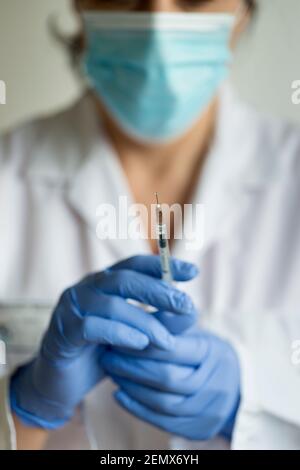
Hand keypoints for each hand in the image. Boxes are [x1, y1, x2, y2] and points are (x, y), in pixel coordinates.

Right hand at [10, 255, 197, 429]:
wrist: (62, 382)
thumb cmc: (102, 353)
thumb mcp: (136, 335)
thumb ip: (160, 321)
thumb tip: (191, 312)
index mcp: (104, 282)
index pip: (135, 265)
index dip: (163, 266)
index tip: (193, 272)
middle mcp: (86, 287)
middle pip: (124, 279)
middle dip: (158, 292)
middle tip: (185, 306)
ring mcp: (71, 307)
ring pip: (112, 305)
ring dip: (144, 322)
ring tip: (166, 341)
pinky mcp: (62, 331)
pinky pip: (92, 327)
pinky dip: (120, 334)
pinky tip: (139, 344)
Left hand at [103, 329, 240, 440]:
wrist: (235, 386)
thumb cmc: (204, 353)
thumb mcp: (194, 332)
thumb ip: (171, 323)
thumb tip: (144, 303)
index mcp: (214, 353)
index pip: (173, 349)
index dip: (142, 344)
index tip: (118, 336)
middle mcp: (216, 384)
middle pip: (167, 377)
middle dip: (132, 367)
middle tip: (108, 356)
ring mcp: (209, 410)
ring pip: (163, 402)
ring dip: (131, 387)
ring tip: (112, 373)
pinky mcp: (200, 430)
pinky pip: (163, 422)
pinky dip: (137, 408)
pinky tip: (119, 394)